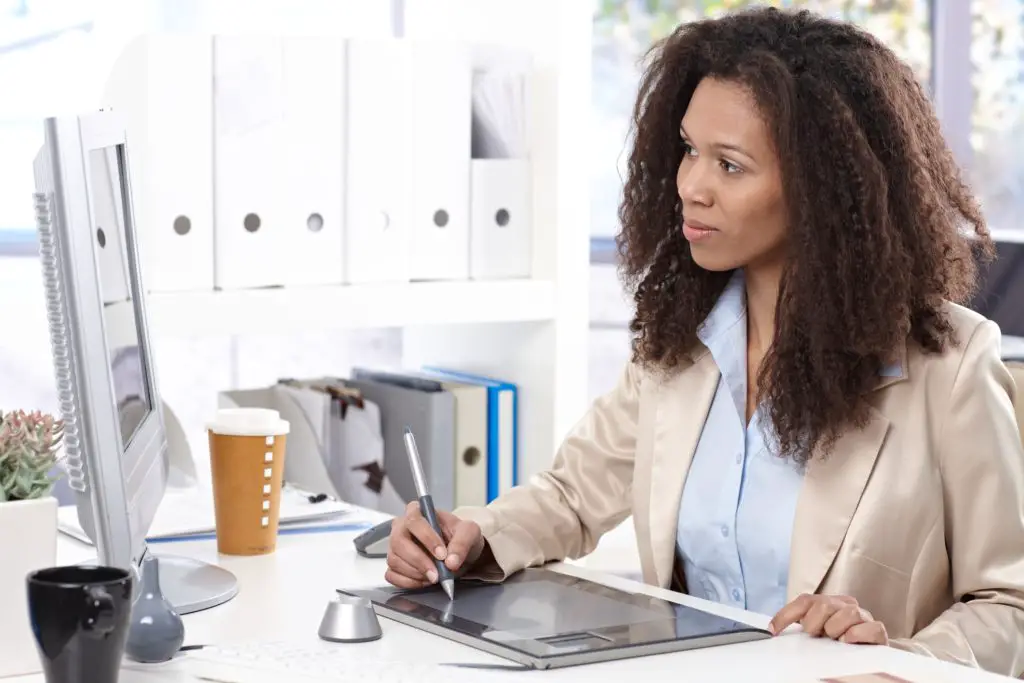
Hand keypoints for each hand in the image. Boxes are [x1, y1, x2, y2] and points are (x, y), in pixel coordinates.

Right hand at [384, 501, 484, 589]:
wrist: (459, 553)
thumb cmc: (460, 536)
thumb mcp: (469, 533)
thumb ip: (462, 543)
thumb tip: (450, 562)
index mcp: (417, 512)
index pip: (414, 521)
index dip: (427, 538)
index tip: (442, 554)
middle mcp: (402, 528)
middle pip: (398, 542)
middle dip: (419, 560)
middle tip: (437, 574)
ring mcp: (395, 547)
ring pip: (394, 560)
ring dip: (416, 573)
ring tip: (435, 577)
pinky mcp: (394, 565)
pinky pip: (392, 576)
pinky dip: (409, 582)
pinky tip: (425, 581)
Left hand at [769, 594, 887, 644]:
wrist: (869, 654)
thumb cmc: (838, 641)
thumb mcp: (816, 630)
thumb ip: (801, 623)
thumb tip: (772, 628)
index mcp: (829, 602)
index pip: (804, 601)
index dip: (786, 614)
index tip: (773, 629)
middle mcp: (846, 604)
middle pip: (823, 604)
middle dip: (814, 623)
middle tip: (817, 635)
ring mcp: (863, 616)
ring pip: (847, 613)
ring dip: (836, 630)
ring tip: (835, 639)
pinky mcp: (878, 630)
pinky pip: (869, 627)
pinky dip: (856, 635)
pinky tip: (848, 641)